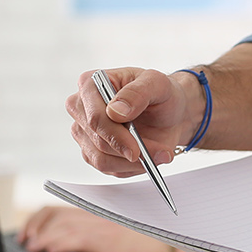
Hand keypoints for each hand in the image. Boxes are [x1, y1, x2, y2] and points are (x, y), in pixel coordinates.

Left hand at [18, 206, 158, 251]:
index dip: (44, 217)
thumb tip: (84, 251)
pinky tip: (49, 251)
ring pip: (64, 225)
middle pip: (60, 213)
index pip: (68, 207)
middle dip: (37, 225)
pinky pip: (76, 238)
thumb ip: (105, 238)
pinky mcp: (108, 239)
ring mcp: (106, 225)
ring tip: (31, 247)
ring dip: (43, 237)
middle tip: (25, 239)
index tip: (32, 230)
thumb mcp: (127, 240)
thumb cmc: (157, 248)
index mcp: (106, 212)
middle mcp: (103, 214)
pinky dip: (58, 244)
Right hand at [64, 66, 200, 175]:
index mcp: (91, 84)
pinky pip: (108, 167)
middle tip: (158, 152)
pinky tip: (148, 156)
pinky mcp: (92, 151)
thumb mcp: (157, 83)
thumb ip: (137, 92)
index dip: (114, 134)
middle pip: (97, 139)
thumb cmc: (161, 93)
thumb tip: (115, 110)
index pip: (94, 116)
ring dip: (133, 162)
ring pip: (100, 158)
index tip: (136, 148)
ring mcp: (85, 131)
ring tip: (159, 153)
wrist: (169, 113)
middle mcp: (82, 108)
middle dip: (129, 150)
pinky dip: (131, 167)